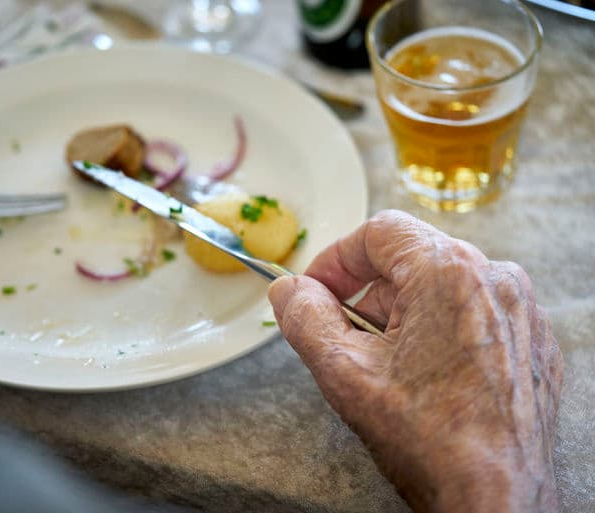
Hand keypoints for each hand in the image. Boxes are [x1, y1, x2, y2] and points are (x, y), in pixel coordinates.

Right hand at [268, 210, 562, 512]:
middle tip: (340, 333)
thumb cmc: (430, 440)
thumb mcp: (343, 371)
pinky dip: (438, 330)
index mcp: (449, 272)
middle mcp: (494, 279)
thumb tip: (287, 289)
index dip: (336, 259)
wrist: (497, 502)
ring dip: (401, 314)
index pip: (379, 232)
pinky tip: (421, 374)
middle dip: (366, 292)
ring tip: (380, 363)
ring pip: (442, 287)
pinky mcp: (531, 342)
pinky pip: (473, 314)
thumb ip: (304, 318)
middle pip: (411, 259)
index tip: (315, 291)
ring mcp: (520, 311)